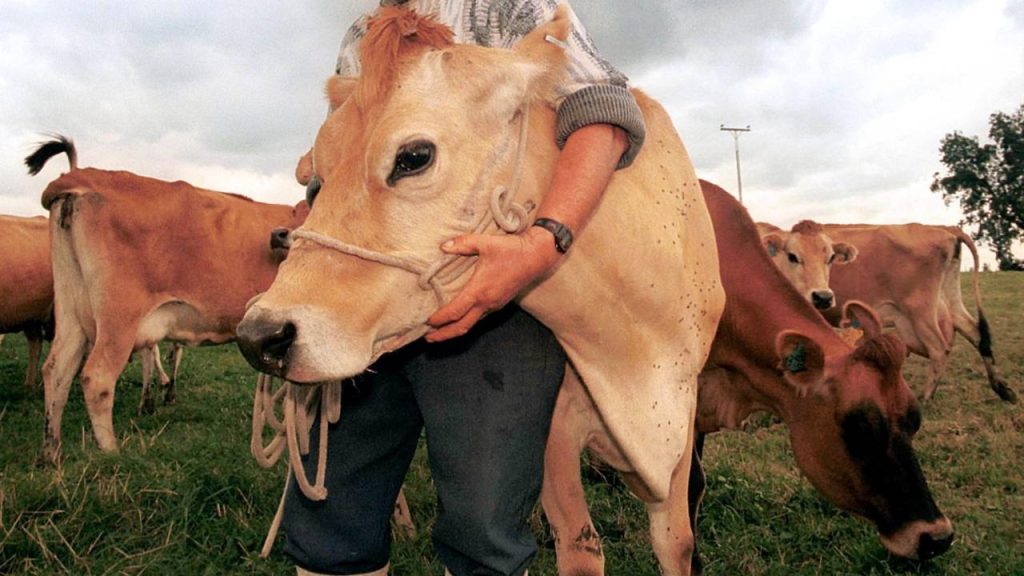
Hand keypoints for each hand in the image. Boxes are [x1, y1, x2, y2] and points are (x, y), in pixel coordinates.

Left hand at [425, 227, 560, 341]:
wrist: (537, 255)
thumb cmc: (511, 249)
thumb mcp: (484, 242)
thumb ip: (462, 244)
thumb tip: (443, 246)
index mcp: (480, 290)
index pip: (455, 311)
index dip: (439, 319)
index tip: (427, 321)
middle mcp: (487, 302)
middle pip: (462, 326)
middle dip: (444, 335)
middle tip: (428, 338)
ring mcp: (495, 305)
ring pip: (472, 324)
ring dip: (455, 329)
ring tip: (440, 330)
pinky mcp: (500, 303)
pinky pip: (480, 317)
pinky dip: (466, 321)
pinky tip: (460, 317)